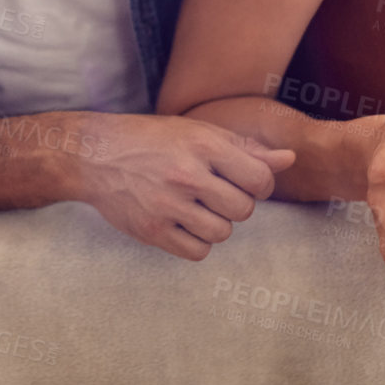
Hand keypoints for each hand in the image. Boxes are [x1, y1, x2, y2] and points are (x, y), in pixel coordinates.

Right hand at [74, 113, 292, 260]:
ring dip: (216, 224)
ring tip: (196, 207)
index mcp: (202, 145)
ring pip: (222, 233)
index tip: (243, 181)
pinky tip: (182, 223)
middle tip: (215, 193)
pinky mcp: (152, 230)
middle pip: (243, 210)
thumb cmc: (151, 139)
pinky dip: (196, 242)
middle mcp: (186, 174)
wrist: (95, 155)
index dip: (259, 184)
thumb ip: (244, 147)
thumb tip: (289, 159)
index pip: (260, 179)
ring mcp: (167, 205)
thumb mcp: (197, 132)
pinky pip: (197, 252)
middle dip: (236, 204)